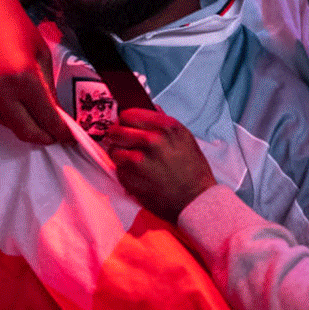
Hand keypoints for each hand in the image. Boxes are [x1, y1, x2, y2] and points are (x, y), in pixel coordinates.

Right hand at [0, 0, 69, 145]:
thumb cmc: (12, 23)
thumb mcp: (41, 54)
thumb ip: (50, 90)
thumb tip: (57, 117)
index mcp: (22, 77)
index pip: (47, 119)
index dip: (61, 132)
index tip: (69, 136)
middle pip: (25, 132)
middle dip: (43, 136)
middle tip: (54, 133)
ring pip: (5, 125)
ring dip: (21, 122)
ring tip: (30, 107)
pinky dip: (1, 113)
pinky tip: (8, 97)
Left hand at [103, 108, 216, 222]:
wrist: (195, 201)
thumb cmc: (193, 172)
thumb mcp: (185, 138)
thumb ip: (165, 122)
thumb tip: (150, 108)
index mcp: (166, 127)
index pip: (129, 114)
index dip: (126, 121)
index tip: (127, 127)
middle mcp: (152, 140)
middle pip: (117, 130)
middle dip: (119, 137)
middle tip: (125, 144)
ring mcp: (139, 159)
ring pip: (113, 149)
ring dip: (120, 155)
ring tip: (134, 162)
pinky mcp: (130, 177)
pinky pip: (117, 169)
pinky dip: (123, 172)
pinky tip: (138, 175)